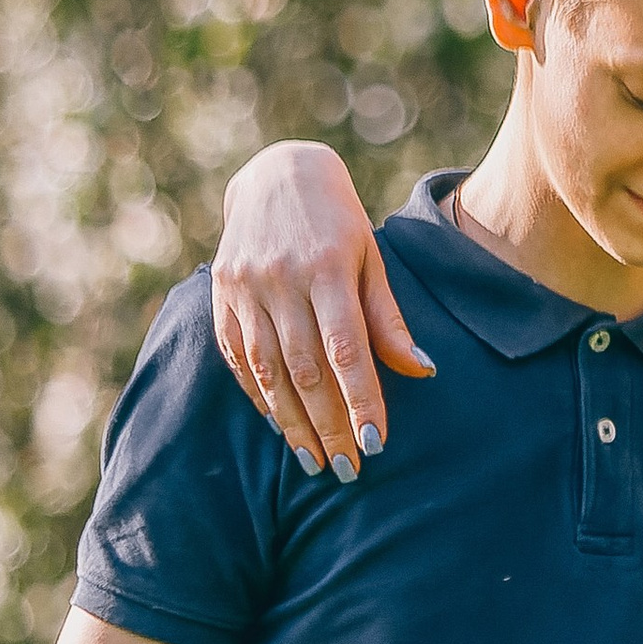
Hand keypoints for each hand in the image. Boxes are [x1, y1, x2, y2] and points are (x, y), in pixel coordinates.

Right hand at [213, 142, 433, 477]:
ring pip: (267, 370)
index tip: (375, 444)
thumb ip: (388, 319)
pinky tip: (282, 426)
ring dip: (293, 423)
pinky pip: (238, 357)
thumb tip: (422, 371)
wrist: (275, 174)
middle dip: (329, 425)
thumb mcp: (372, 258)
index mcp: (327, 267)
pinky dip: (259, 396)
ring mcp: (244, 286)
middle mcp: (280, 278)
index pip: (346, 349)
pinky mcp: (220, 293)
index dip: (360, 400)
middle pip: (306, 369)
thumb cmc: (338, 223)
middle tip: (348, 469)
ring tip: (316, 461)